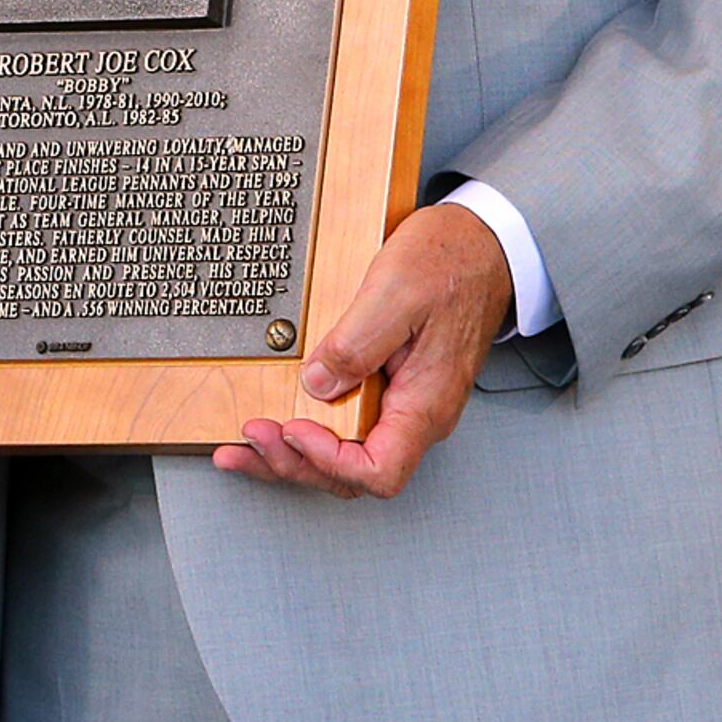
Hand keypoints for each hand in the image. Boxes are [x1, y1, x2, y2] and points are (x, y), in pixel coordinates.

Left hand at [219, 201, 514, 498]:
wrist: (478, 246)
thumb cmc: (450, 265)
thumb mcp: (395, 294)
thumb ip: (355, 345)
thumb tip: (316, 385)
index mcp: (425, 405)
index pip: (379, 472)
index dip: (328, 460)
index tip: (291, 427)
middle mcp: (416, 416)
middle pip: (351, 475)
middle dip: (293, 465)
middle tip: (247, 440)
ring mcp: (401, 407)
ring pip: (344, 458)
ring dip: (292, 457)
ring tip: (244, 447)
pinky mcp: (387, 392)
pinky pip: (345, 429)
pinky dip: (305, 435)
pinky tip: (276, 425)